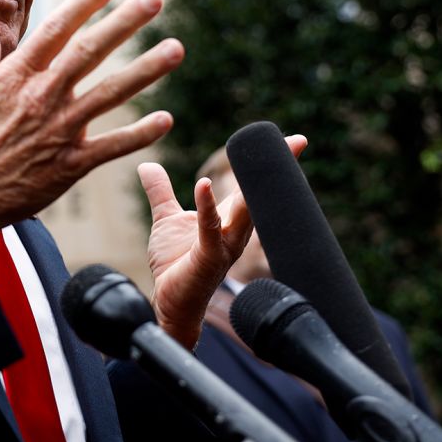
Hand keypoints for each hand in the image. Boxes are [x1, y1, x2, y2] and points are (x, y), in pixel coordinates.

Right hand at [0, 0, 183, 240]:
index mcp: (17, 76)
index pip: (56, 29)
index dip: (84, 3)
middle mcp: (42, 96)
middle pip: (90, 51)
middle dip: (124, 23)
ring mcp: (59, 130)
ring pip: (110, 93)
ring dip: (146, 70)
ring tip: (175, 48)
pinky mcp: (70, 164)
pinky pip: (112, 146)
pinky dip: (139, 133)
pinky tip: (165, 119)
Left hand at [139, 135, 307, 348]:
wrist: (169, 302)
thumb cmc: (175, 264)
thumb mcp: (167, 218)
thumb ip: (160, 191)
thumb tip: (146, 164)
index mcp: (229, 219)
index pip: (253, 186)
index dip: (271, 163)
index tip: (294, 138)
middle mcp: (235, 230)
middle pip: (259, 194)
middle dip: (276, 169)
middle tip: (296, 142)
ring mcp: (225, 244)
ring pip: (244, 211)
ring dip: (251, 187)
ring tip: (257, 159)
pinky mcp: (208, 256)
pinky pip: (210, 227)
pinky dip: (207, 205)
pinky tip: (204, 184)